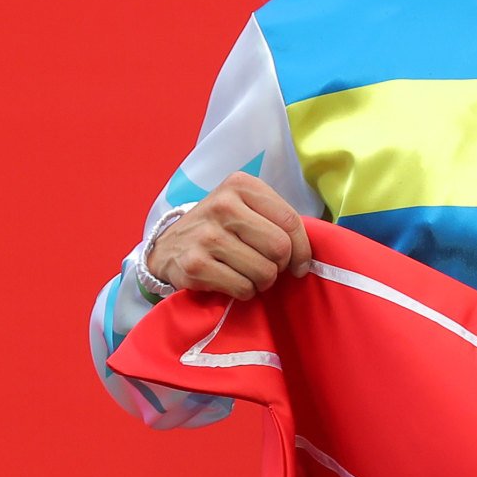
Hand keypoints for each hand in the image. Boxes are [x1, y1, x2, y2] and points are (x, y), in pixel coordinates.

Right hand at [148, 172, 312, 299]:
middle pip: (279, 248)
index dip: (303, 249)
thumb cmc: (221, 228)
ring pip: (264, 271)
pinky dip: (245, 292)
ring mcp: (206, 235)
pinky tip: (233, 282)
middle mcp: (221, 205)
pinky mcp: (194, 264)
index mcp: (241, 185)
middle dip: (281, 266)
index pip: (290, 221)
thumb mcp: (248, 209)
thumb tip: (308, 255)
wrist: (169, 246)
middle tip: (269, 268)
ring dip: (263, 281)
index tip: (300, 264)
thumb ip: (277, 220)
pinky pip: (242, 287)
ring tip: (249, 274)